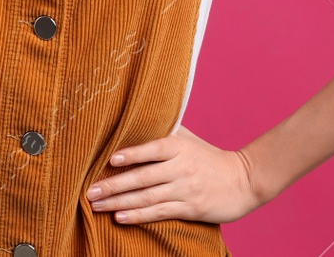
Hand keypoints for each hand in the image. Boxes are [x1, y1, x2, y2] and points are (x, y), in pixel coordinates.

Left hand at [85, 124, 262, 224]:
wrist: (243, 181)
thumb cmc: (209, 158)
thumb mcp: (189, 139)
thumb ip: (165, 130)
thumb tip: (134, 117)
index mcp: (180, 147)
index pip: (152, 149)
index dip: (131, 154)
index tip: (110, 160)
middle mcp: (182, 168)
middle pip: (143, 177)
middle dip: (113, 185)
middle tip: (90, 190)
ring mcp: (186, 190)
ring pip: (147, 197)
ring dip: (119, 203)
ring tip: (97, 205)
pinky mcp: (191, 209)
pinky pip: (160, 213)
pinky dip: (138, 216)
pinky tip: (120, 217)